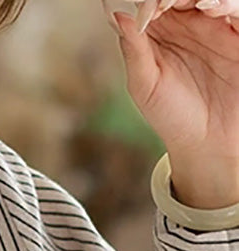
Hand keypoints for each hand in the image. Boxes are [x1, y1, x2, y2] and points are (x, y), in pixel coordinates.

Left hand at [105, 0, 238, 159]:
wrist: (205, 142)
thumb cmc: (172, 116)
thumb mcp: (145, 86)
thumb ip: (133, 51)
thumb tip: (118, 16)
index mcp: (161, 33)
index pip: (154, 1)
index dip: (150, 0)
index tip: (147, 10)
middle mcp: (188, 24)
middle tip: (165, 3)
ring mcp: (214, 27)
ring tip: (194, 3)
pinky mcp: (237, 35)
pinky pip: (235, 10)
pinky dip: (225, 4)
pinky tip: (211, 9)